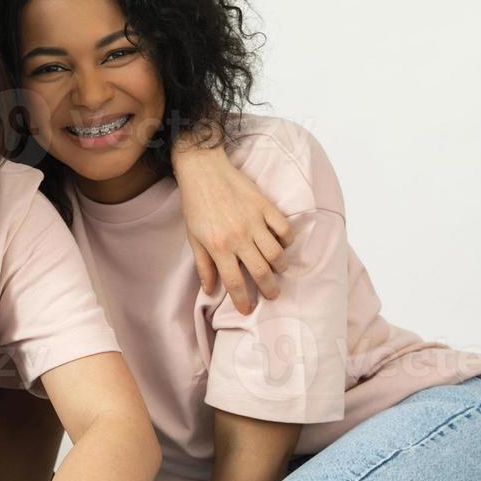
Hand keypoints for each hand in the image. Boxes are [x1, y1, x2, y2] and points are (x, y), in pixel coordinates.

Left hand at [176, 148, 292, 313]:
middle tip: (272, 294)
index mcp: (218, 247)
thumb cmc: (195, 204)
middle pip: (262, 272)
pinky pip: (284, 230)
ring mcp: (254, 221)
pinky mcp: (265, 207)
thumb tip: (210, 289)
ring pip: (277, 254)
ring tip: (277, 271)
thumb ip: (203, 265)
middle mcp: (239, 237)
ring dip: (280, 267)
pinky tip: (281, 244)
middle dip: (270, 289)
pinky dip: (287, 241)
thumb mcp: (193, 237)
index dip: (243, 301)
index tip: (249, 310)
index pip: (235, 283)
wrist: (204, 170)